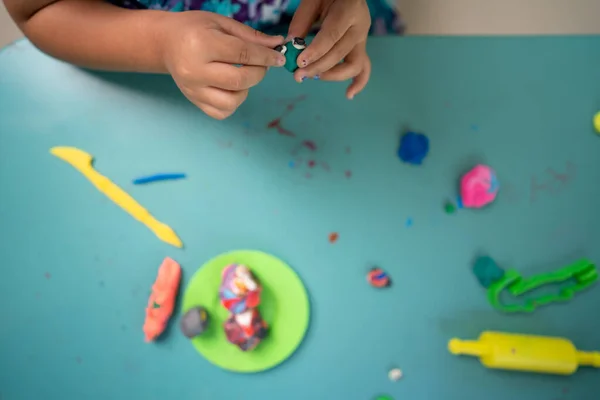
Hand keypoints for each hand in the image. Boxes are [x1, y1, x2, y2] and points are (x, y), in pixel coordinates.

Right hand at [160, 11, 284, 119]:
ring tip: (242, 75)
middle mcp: (194, 70)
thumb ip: (250, 36)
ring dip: (246, 89)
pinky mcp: (194, 101)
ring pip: (232, 101)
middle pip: (240, 80)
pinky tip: (232, 88)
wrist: (166, 43)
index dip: (266, 57)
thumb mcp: (221, 23)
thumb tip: (277, 45)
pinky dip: (233, 103)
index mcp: (201, 44)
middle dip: (259, 72)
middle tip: (261, 64)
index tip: (279, 58)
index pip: (243, 54)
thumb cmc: (195, 29)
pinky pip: (222, 112)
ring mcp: (193, 90)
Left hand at [288, 0, 371, 98]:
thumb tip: (290, 45)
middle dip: (317, 67)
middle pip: (340, 53)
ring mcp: (363, 39)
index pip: (332, 36)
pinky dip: (358, 83)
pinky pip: (364, 68)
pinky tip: (348, 95)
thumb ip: (301, 21)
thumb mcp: (313, 0)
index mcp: (349, 10)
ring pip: (354, 65)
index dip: (315, 52)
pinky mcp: (361, 48)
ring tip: (313, 77)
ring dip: (333, 75)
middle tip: (297, 75)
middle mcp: (360, 26)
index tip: (299, 63)